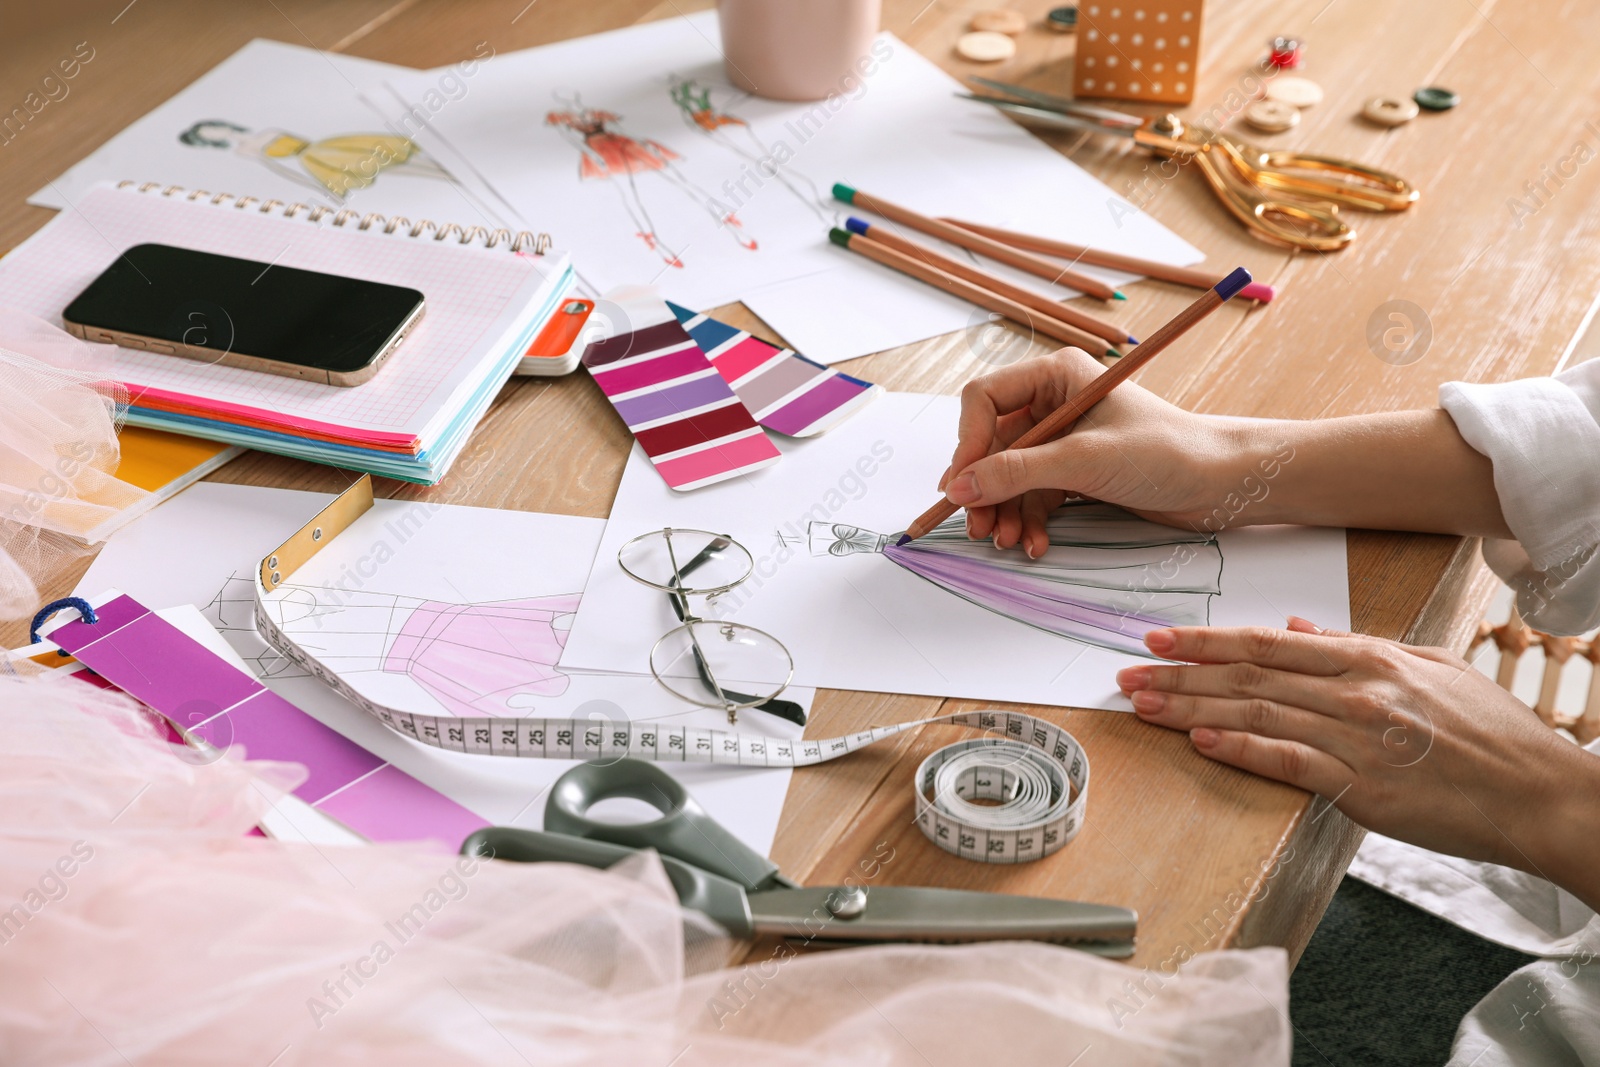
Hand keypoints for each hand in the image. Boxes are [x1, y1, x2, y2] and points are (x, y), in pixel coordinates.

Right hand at [941, 347, 1257, 555]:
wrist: (1221, 483)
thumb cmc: (1168, 452)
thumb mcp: (1085, 460)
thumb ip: (1017, 472)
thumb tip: (960, 488)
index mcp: (1056, 376)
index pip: (984, 399)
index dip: (968, 442)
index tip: (962, 485)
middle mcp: (1053, 403)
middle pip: (991, 444)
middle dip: (984, 488)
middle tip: (978, 526)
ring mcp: (1063, 439)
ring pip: (1009, 476)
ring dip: (1003, 511)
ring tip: (1007, 541)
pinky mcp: (1075, 471)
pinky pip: (1032, 495)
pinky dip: (1028, 520)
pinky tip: (1035, 543)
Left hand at [1117, 618, 1599, 908]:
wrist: (1538, 792)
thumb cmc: (1489, 733)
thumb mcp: (1428, 666)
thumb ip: (1357, 644)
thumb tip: (1301, 623)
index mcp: (1367, 659)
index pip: (1267, 642)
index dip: (1207, 639)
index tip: (1160, 637)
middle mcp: (1355, 691)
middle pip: (1249, 676)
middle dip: (1181, 673)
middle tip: (1128, 672)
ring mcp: (1357, 738)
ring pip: (1257, 714)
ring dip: (1192, 709)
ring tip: (1144, 706)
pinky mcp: (1363, 787)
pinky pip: (1288, 762)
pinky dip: (1241, 750)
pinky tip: (1201, 742)